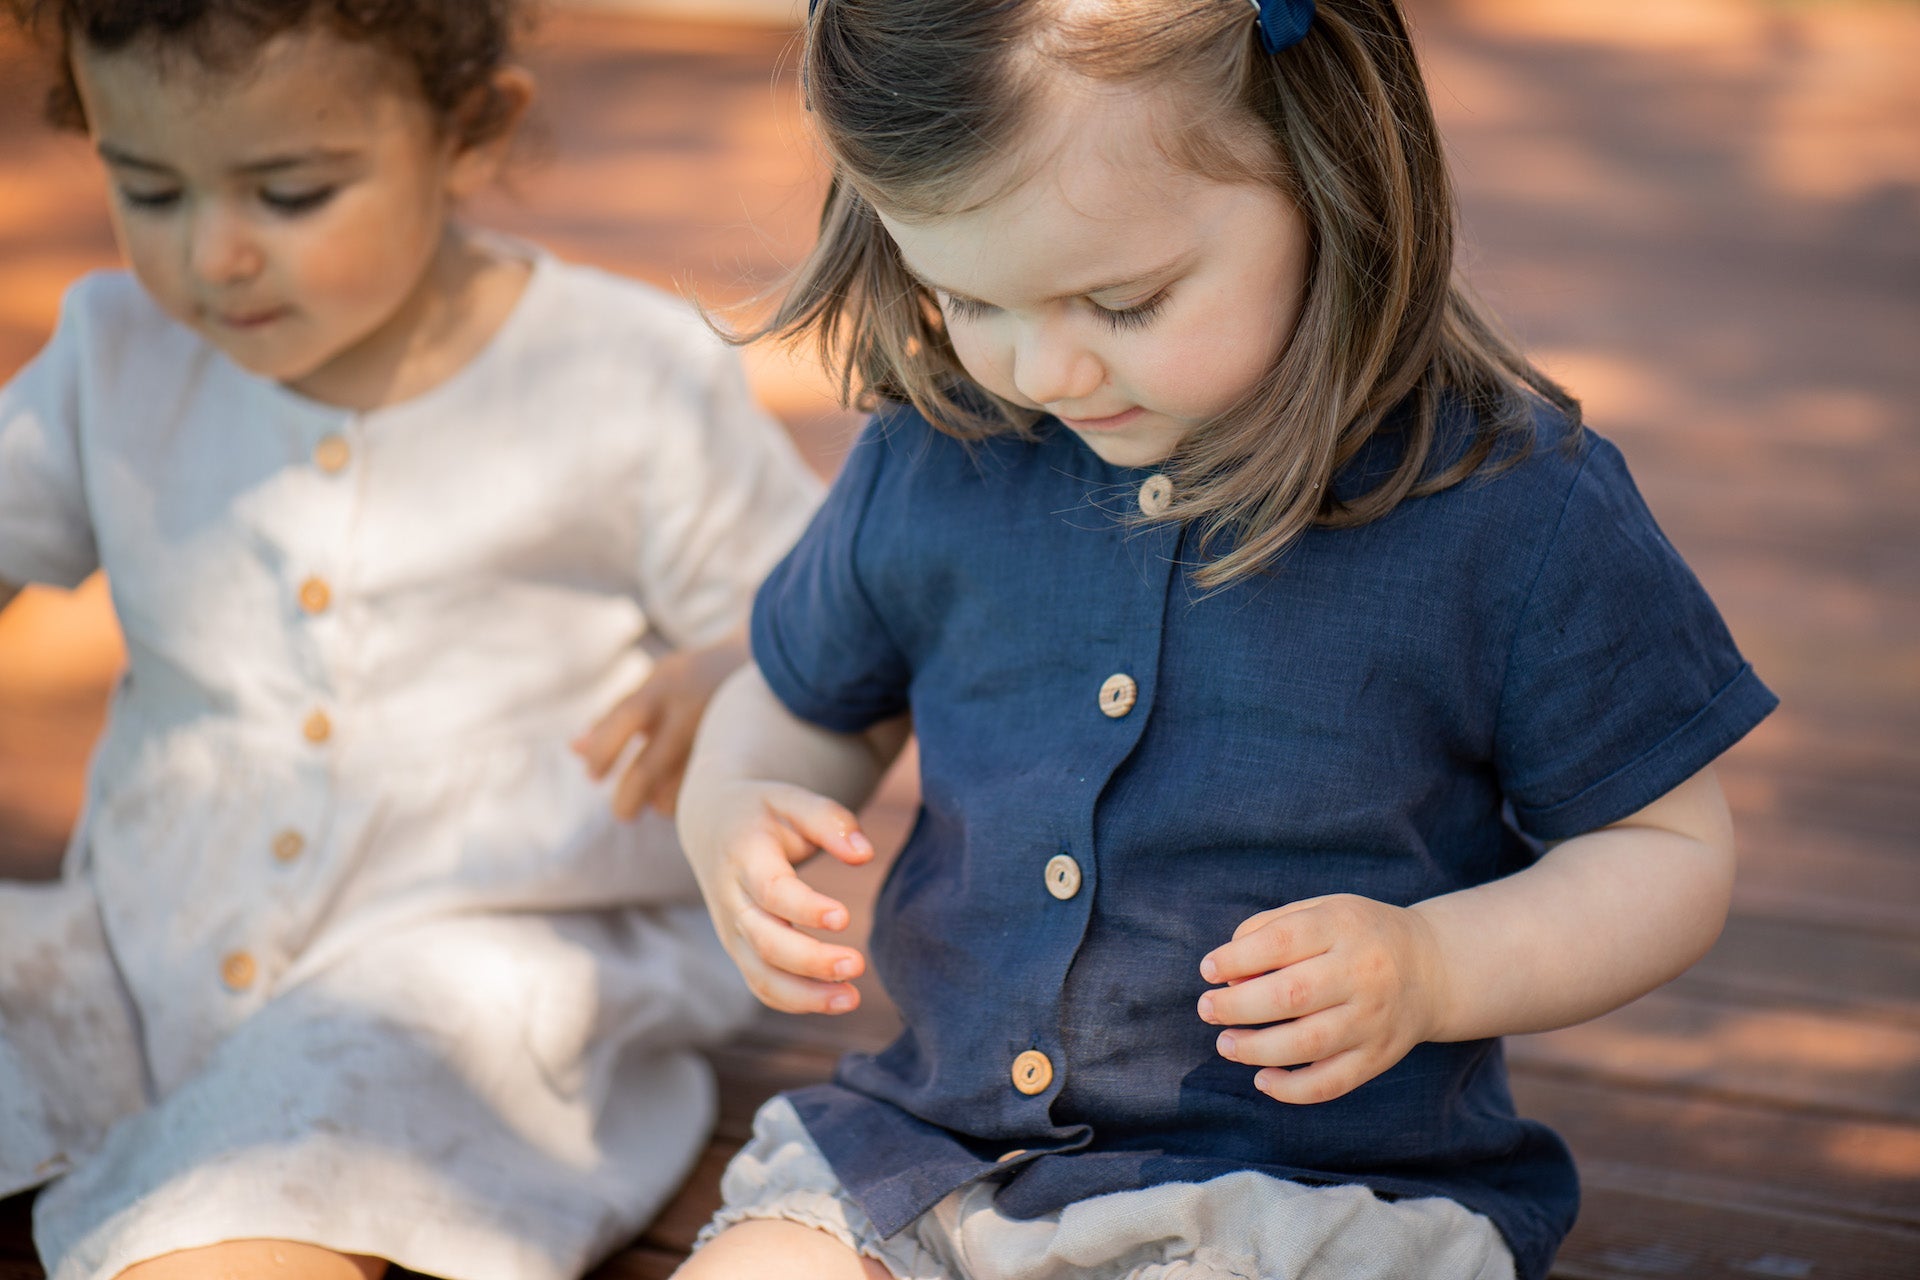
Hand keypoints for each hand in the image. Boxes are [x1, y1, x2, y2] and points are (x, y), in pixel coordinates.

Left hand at [574, 637, 748, 818]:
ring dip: (657, 804)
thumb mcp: (655, 682)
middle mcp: (689, 712)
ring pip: (675, 793)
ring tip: (653, 801)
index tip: (595, 776)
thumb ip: (615, 714)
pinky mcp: (738, 758)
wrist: (765, 665)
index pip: (621, 722)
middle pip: (646, 772)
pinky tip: (681, 797)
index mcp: (664, 686)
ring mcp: (716, 738)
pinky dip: (686, 803)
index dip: (601, 753)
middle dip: (626, 801)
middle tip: (622, 812)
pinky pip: (702, 798)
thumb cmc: (693, 678)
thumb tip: (575, 751)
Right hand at [686, 780, 875, 1013]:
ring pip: (762, 976)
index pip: (772, 891)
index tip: (844, 917)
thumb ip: (830, 821)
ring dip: (806, 995)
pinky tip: (836, 1000)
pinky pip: (763, 987)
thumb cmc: (763, 813)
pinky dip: (797, 1001)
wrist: (711, 826)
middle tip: (857, 964)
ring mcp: (733, 932)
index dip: (805, 908)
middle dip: (812, 961)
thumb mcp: (792, 799)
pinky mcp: (741, 951)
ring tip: (852, 998)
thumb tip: (864, 854)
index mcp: (744, 857)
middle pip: (766, 943)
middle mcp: (733, 901)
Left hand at [1196, 893, 1449, 1104]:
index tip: (1208, 970)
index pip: (1283, 941)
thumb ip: (1270, 928)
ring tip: (1226, 1043)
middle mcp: (1363, 972)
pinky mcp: (1378, 1057)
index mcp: (1343, 927)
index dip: (1237, 958)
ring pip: (1308, 1043)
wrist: (1432, 969)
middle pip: (1291, 995)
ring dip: (1256, 1049)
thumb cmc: (1356, 936)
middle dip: (1238, 1006)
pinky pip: (1332, 1082)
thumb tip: (1227, 972)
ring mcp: (1373, 1019)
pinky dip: (1292, 1089)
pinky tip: (1263, 1079)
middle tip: (1207, 1009)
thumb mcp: (1321, 910)